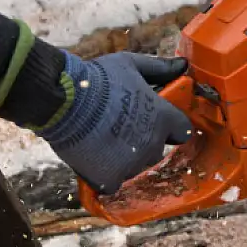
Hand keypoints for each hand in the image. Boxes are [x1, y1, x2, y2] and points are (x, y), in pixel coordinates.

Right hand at [36, 51, 192, 194]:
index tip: (158, 122)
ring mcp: (132, 164)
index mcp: (162, 118)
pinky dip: (104, 173)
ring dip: (123, 157)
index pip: (182, 130)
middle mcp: (152, 144)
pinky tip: (92, 155)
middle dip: (143, 140)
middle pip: (156, 149)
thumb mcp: (131, 65)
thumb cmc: (98, 78)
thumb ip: (160, 68)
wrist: (64, 99)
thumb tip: (183, 65)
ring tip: (101, 138)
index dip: (171, 126)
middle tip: (120, 126)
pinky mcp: (110, 179)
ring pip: (134, 166)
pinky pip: (113, 181)